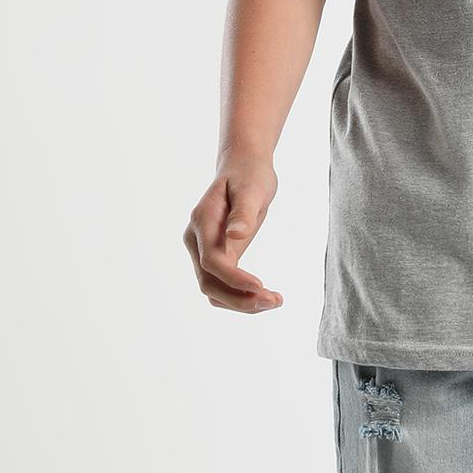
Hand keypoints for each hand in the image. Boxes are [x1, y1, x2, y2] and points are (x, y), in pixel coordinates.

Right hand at [185, 162, 282, 312]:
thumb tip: (236, 235)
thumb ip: (243, 212)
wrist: (243, 168)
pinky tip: (267, 296)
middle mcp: (196, 240)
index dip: (233, 278)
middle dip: (238, 299)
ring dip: (241, 303)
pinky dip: (242, 297)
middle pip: (208, 283)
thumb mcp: (252, 188)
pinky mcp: (216, 257)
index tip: (261, 286)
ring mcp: (203, 251)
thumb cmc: (249, 175)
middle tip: (274, 301)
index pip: (211, 260)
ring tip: (275, 301)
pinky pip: (223, 286)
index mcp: (202, 222)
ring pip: (214, 290)